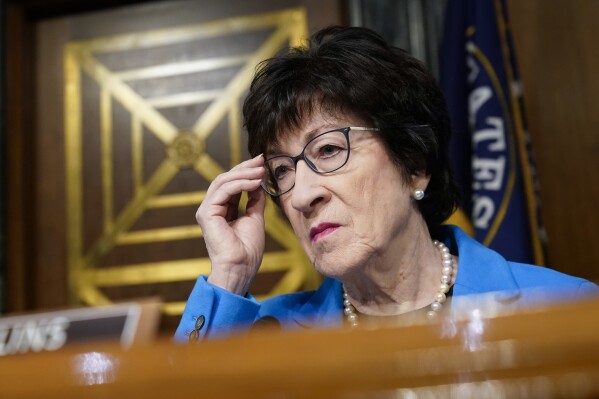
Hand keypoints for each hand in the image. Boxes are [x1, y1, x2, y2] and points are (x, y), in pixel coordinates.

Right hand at [197, 154, 266, 294]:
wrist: (241, 267)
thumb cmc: (248, 249)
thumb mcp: (255, 217)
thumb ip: (254, 199)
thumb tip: (258, 182)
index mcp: (222, 209)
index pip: (232, 183)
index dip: (246, 172)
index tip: (262, 163)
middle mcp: (212, 208)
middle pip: (226, 179)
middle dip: (244, 168)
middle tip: (261, 160)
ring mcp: (207, 210)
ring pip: (223, 181)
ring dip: (244, 173)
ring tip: (261, 171)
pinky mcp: (206, 213)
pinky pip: (223, 191)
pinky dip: (240, 184)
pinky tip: (254, 182)